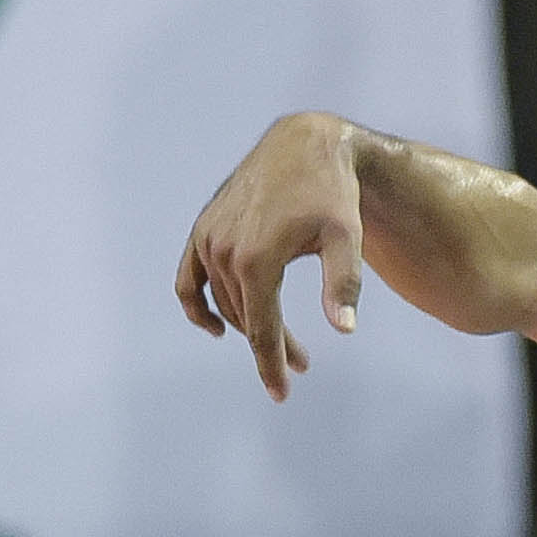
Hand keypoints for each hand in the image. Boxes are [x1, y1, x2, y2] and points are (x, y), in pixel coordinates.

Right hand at [176, 110, 364, 402]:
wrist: (305, 142)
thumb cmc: (331, 191)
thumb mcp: (346, 237)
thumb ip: (343, 283)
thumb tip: (343, 329)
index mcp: (256, 259)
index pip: (260, 329)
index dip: (270, 365)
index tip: (282, 393)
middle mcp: (224, 251)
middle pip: (246, 319)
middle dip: (272, 347)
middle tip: (303, 364)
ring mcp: (209, 239)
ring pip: (225, 302)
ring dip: (248, 326)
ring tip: (284, 343)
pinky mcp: (203, 228)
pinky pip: (189, 279)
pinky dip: (198, 305)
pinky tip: (214, 326)